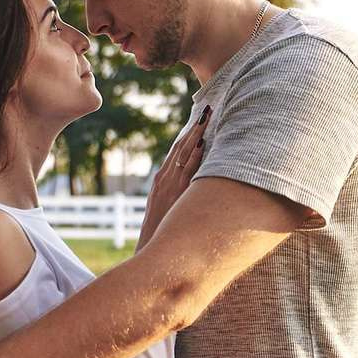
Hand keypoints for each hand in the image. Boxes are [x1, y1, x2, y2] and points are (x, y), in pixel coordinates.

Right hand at [139, 106, 209, 243]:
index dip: (188, 134)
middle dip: (194, 128)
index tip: (199, 121)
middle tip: (207, 110)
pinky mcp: (175, 191)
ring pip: (184, 153)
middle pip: (180, 146)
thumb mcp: (167, 209)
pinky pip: (186, 169)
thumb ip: (177, 195)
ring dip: (196, 134)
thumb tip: (193, 187)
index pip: (176, 151)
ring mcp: (169, 183)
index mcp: (161, 179)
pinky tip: (203, 143)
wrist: (150, 247)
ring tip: (208, 117)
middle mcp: (164, 178)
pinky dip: (194, 154)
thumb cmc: (162, 230)